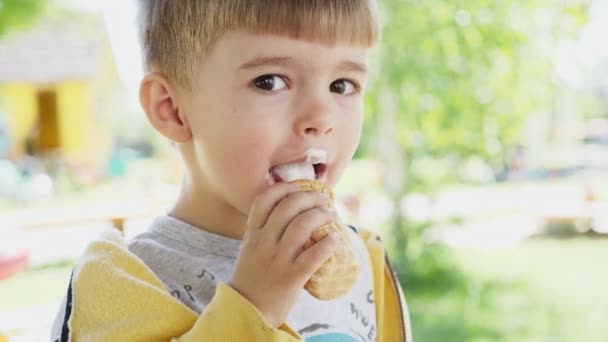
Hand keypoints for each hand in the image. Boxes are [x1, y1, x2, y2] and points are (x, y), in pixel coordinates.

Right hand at [229, 182, 339, 327]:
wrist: (249, 311)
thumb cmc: (252, 277)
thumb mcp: (250, 248)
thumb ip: (262, 230)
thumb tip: (289, 210)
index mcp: (252, 234)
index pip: (264, 199)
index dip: (284, 188)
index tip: (298, 187)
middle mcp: (264, 242)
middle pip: (289, 206)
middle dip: (311, 197)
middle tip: (324, 200)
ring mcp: (278, 259)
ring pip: (302, 225)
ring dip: (322, 215)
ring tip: (331, 215)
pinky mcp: (292, 277)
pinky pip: (315, 254)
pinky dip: (328, 243)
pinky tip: (334, 240)